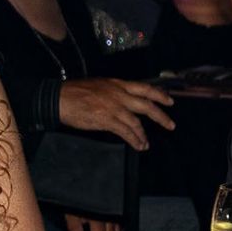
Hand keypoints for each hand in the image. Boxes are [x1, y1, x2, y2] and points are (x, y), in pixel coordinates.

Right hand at [57, 78, 174, 150]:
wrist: (60, 98)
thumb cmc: (75, 92)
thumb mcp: (100, 85)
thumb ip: (114, 92)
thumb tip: (122, 100)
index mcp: (118, 84)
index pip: (145, 88)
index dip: (160, 95)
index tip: (170, 101)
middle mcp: (120, 95)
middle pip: (147, 106)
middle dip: (161, 116)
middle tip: (170, 125)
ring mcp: (114, 108)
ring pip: (137, 123)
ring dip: (144, 135)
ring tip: (146, 144)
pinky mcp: (107, 120)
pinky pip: (126, 132)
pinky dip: (135, 140)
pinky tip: (139, 145)